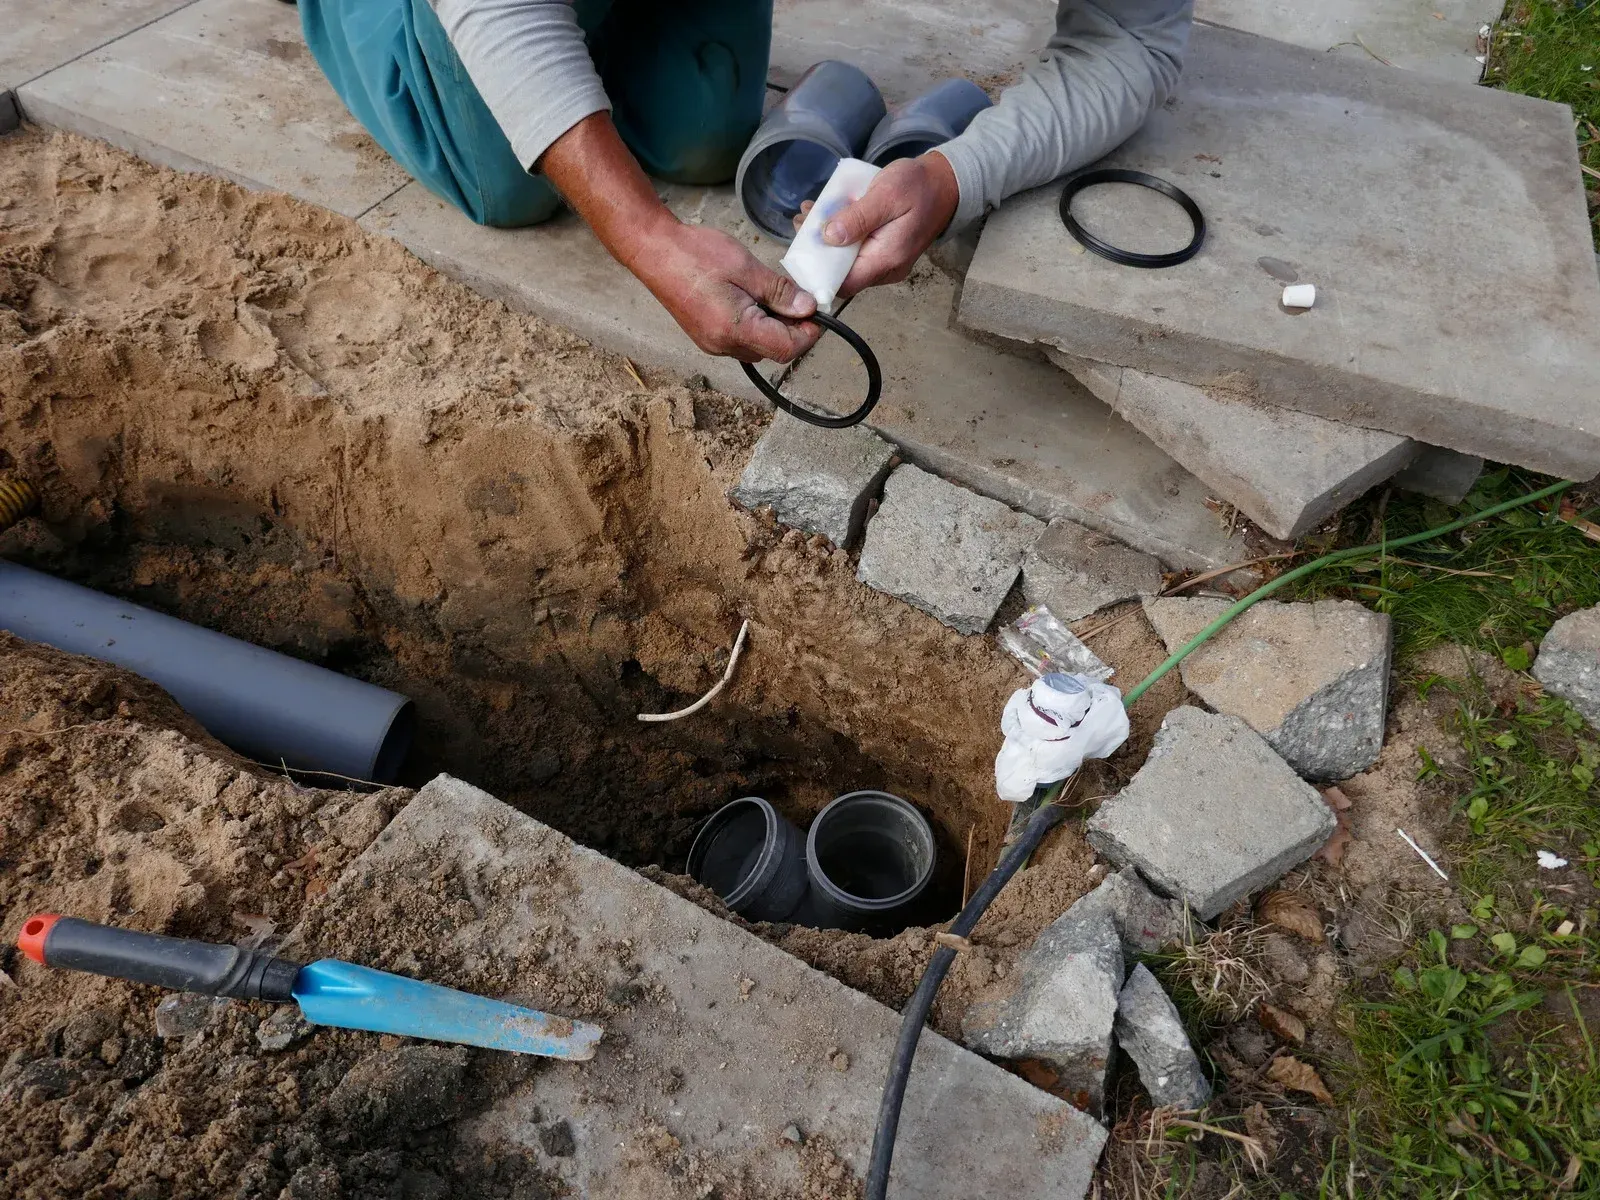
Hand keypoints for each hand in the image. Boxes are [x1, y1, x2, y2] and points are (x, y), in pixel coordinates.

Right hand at [632, 219, 821, 363]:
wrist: (654, 251)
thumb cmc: (695, 254)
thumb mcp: (745, 267)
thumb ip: (779, 292)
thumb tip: (807, 308)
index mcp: (735, 330)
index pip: (786, 349)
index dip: (808, 333)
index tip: (815, 312)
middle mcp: (723, 345)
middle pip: (773, 351)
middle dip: (791, 330)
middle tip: (796, 298)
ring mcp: (712, 344)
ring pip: (757, 347)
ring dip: (772, 328)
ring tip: (771, 295)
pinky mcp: (706, 337)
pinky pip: (740, 341)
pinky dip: (754, 325)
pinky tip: (751, 300)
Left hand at [795, 152, 959, 298]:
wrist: (945, 183)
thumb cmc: (918, 186)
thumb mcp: (886, 194)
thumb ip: (858, 218)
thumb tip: (828, 237)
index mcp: (886, 259)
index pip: (843, 284)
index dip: (818, 273)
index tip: (801, 248)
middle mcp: (885, 269)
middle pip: (841, 274)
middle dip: (817, 252)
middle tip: (804, 221)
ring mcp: (884, 263)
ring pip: (846, 262)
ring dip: (825, 241)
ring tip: (812, 212)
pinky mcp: (883, 252)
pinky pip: (856, 251)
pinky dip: (839, 236)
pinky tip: (829, 214)